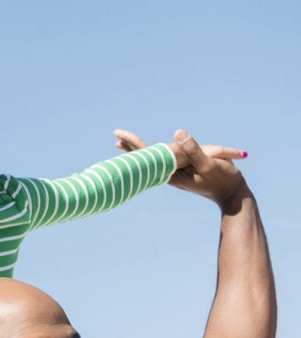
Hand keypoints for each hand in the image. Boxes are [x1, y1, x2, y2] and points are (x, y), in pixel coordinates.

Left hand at [114, 129, 247, 206]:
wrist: (231, 194)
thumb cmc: (223, 179)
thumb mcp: (209, 163)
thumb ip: (193, 149)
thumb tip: (178, 134)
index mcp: (172, 172)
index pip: (149, 155)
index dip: (134, 145)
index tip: (120, 137)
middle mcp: (170, 173)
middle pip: (147, 157)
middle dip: (131, 146)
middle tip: (115, 135)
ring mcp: (176, 172)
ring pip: (154, 158)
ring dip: (139, 149)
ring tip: (121, 142)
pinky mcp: (183, 171)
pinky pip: (165, 158)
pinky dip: (154, 151)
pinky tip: (149, 150)